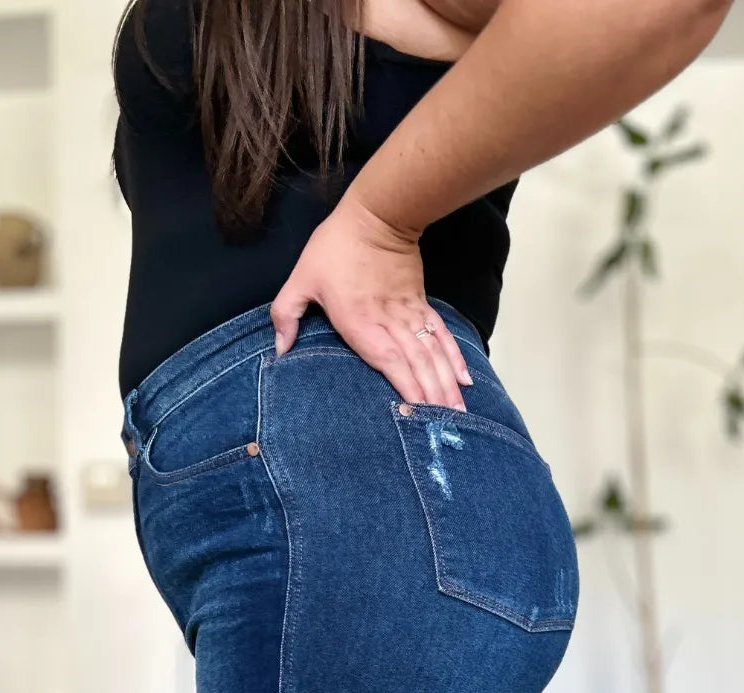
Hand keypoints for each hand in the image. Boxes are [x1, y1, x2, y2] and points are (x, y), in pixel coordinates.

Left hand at [270, 193, 471, 410]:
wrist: (377, 213)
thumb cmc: (336, 246)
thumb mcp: (301, 278)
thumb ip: (286, 314)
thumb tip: (279, 351)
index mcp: (361, 322)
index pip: (388, 362)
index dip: (405, 389)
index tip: (417, 415)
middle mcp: (390, 322)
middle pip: (417, 366)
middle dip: (433, 398)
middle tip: (446, 428)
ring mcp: (409, 314)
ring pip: (432, 355)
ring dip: (446, 386)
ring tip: (458, 414)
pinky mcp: (421, 304)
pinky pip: (440, 336)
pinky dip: (453, 358)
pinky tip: (464, 380)